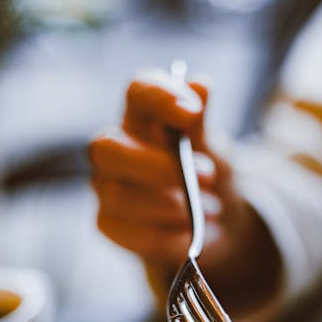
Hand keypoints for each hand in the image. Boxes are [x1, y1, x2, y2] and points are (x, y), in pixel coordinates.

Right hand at [89, 68, 278, 312]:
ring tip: (209, 210)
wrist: (215, 221)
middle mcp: (114, 148)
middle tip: (207, 176)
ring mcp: (106, 187)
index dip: (160, 97)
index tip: (194, 112)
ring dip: (171, 206)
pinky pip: (130, 233)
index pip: (137, 93)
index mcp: (141, 117)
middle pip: (108, 148)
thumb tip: (200, 85)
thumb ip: (200, 122)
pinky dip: (168, 236)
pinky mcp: (109, 224)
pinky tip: (191, 233)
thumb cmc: (206, 174)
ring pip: (120, 197)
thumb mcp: (213, 147)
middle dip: (158, 166)